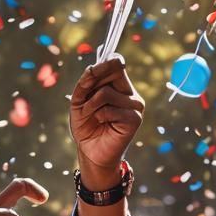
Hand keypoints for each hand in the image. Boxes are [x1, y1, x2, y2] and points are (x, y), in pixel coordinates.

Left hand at [69, 59, 144, 179]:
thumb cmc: (86, 125)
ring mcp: (135, 106)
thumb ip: (86, 82)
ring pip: (106, 92)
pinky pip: (109, 109)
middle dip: (92, 86)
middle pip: (113, 72)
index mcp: (120, 86)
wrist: (91, 151)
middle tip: (85, 103)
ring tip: (92, 117)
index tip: (91, 72)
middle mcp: (130, 93)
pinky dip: (98, 116)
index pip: (116, 64)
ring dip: (90, 105)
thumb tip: (93, 67)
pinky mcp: (135, 119)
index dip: (103, 65)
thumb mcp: (80, 100)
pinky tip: (101, 123)